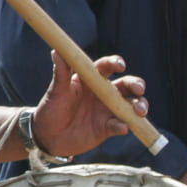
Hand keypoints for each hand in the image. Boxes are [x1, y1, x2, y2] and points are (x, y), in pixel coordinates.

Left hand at [31, 51, 147, 156]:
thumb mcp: (55, 91)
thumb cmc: (51, 109)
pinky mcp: (108, 128)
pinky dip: (124, 126)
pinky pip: (120, 125)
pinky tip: (123, 127)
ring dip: (139, 105)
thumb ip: (60, 72)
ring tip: (139, 111)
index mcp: (91, 80)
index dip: (115, 63)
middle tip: (138, 89)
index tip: (120, 65)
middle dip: (136, 85)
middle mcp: (103, 93)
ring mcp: (107, 110)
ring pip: (131, 105)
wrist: (47, 136)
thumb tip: (57, 50)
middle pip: (127, 85)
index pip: (107, 67)